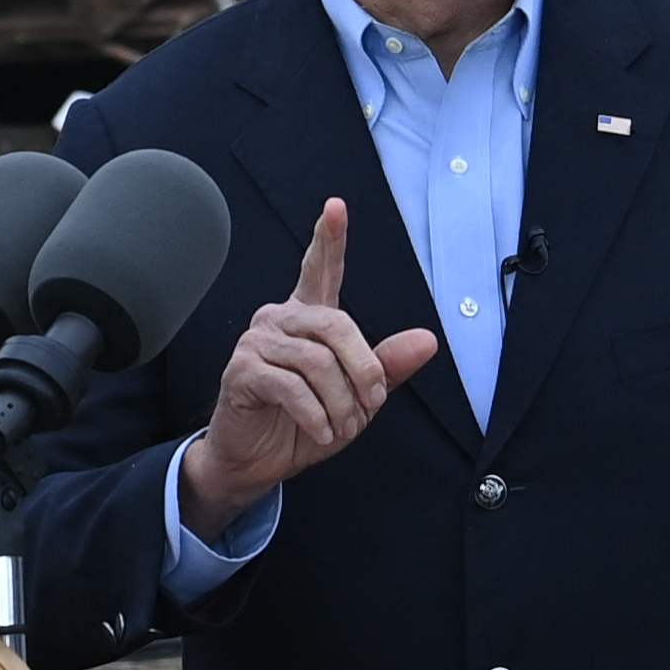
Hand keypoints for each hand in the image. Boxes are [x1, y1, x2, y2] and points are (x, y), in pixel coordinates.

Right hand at [179, 198, 441, 527]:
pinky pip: (291, 386)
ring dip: (340, 402)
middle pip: (337, 325)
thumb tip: (428, 341)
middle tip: (371, 405)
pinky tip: (321, 431)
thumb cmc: (304, 424)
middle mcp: (280, 319)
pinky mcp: (242, 371)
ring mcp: (257, 342)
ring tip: (342, 426)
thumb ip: (388, 367)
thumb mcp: (357, 398)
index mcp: (309, 318)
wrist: (258, 462)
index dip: (328, 239)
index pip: (320, 270)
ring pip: (317, 360)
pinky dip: (316, 415)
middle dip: (364, 369)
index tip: (335, 207)